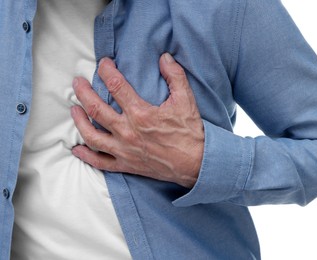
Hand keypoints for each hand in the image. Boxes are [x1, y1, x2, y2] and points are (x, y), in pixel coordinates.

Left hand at [71, 53, 203, 187]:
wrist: (196, 164)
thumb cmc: (190, 132)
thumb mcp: (186, 100)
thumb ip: (175, 76)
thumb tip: (164, 57)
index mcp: (140, 113)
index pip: (116, 86)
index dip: (107, 71)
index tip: (103, 64)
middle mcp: (127, 132)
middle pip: (96, 109)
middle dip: (83, 93)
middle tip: (77, 83)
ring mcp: (124, 150)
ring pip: (92, 135)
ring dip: (79, 121)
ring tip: (73, 110)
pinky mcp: (126, 165)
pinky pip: (100, 162)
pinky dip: (86, 156)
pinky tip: (77, 149)